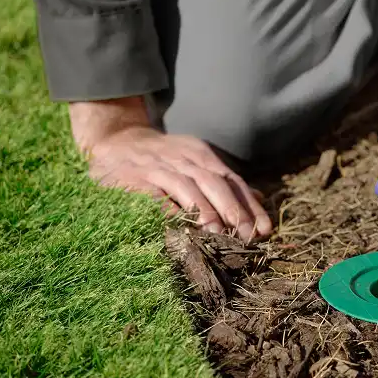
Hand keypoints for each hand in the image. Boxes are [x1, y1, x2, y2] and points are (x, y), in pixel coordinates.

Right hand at [69, 98, 272, 241]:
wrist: (113, 141)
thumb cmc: (159, 159)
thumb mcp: (193, 162)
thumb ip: (223, 181)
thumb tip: (259, 198)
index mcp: (200, 154)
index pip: (232, 180)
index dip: (249, 205)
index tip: (265, 229)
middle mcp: (182, 157)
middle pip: (214, 182)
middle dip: (233, 210)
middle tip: (246, 236)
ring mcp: (157, 166)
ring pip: (187, 187)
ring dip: (204, 212)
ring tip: (219, 234)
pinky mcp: (134, 178)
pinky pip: (155, 195)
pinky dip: (169, 211)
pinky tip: (181, 227)